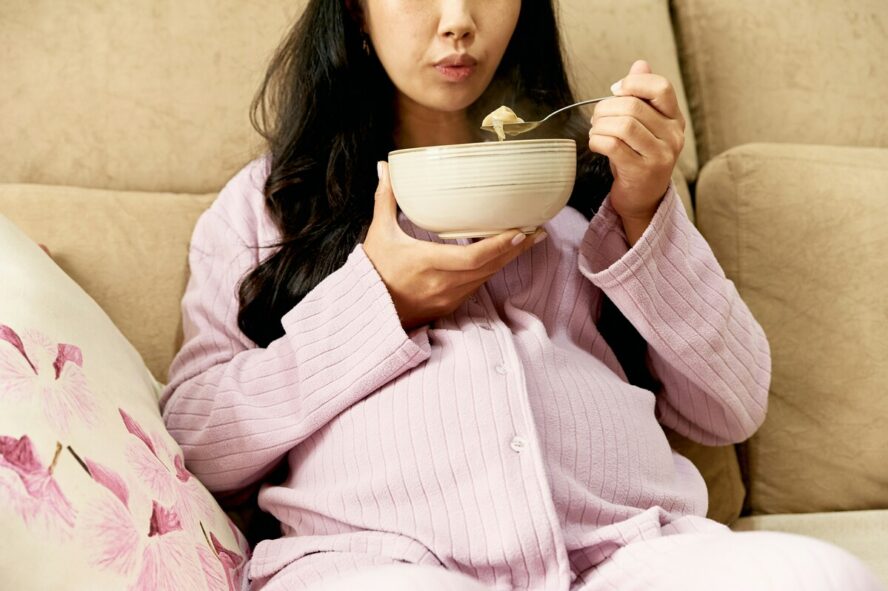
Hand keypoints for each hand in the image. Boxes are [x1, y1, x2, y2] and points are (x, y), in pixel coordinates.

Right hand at [363, 162, 545, 330]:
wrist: (368, 311)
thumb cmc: (374, 271)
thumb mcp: (379, 233)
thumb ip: (386, 199)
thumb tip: (385, 168)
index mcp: (427, 263)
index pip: (473, 258)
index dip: (498, 246)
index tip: (519, 231)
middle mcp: (443, 284)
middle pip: (489, 268)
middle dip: (515, 249)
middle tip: (536, 231)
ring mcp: (448, 298)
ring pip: (486, 278)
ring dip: (506, 260)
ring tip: (526, 240)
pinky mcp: (449, 306)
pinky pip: (477, 287)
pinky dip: (491, 270)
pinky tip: (502, 256)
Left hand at [588, 59, 685, 243]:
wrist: (642, 198)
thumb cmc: (638, 156)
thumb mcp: (643, 124)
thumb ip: (641, 95)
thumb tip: (640, 64)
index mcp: (674, 119)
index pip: (661, 88)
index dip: (634, 84)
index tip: (616, 91)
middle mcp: (673, 136)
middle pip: (633, 106)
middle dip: (606, 108)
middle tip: (596, 118)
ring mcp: (660, 155)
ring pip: (623, 125)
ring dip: (600, 125)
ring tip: (595, 130)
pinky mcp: (642, 171)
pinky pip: (613, 146)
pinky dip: (597, 141)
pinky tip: (596, 143)